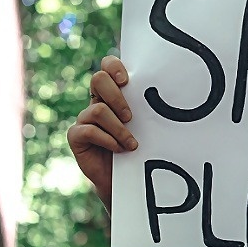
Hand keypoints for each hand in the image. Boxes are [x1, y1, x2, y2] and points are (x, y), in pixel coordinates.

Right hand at [66, 55, 136, 209]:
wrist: (126, 180)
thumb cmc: (141, 149)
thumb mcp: (146, 124)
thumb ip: (147, 107)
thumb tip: (171, 91)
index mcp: (113, 93)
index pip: (108, 66)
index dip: (114, 66)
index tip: (126, 80)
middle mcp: (97, 101)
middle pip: (98, 79)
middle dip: (117, 97)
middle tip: (131, 117)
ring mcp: (84, 118)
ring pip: (99, 110)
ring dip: (119, 128)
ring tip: (131, 144)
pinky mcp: (76, 136)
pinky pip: (89, 130)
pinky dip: (108, 140)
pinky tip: (119, 150)